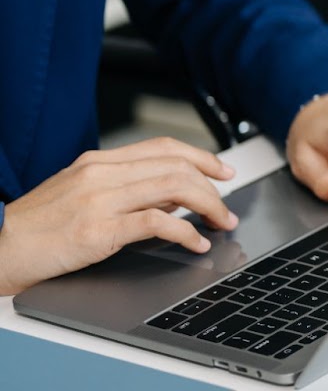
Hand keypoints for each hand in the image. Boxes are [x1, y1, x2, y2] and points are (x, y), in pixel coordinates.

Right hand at [0, 138, 237, 294]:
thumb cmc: (37, 228)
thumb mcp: (82, 196)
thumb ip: (127, 191)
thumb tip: (173, 196)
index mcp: (97, 162)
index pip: (163, 148)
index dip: (202, 158)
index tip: (224, 172)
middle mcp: (101, 174)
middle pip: (176, 166)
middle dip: (212, 188)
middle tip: (227, 209)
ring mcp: (99, 200)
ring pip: (174, 188)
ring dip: (208, 206)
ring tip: (220, 224)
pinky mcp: (98, 230)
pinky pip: (158, 224)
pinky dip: (187, 233)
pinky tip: (196, 243)